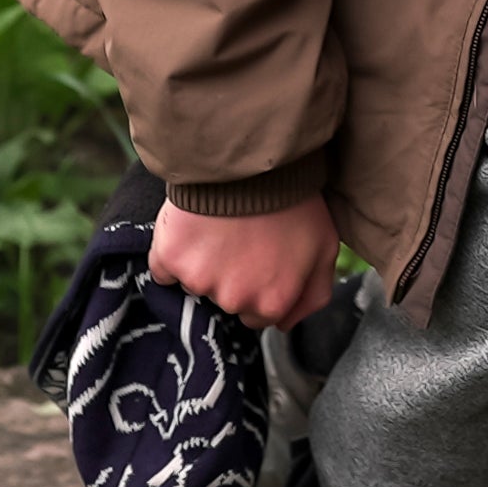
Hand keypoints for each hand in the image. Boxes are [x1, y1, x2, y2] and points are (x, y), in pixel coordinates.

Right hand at [149, 194, 343, 329]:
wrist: (254, 162)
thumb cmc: (294, 201)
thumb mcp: (324, 247)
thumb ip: (312, 295)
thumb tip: (285, 323)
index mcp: (271, 303)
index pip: (255, 316)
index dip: (256, 286)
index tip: (256, 260)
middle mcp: (235, 300)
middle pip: (224, 300)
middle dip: (230, 276)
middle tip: (239, 238)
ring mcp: (200, 280)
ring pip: (194, 282)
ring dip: (202, 261)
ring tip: (219, 227)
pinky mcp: (170, 258)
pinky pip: (163, 269)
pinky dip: (171, 254)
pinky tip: (189, 231)